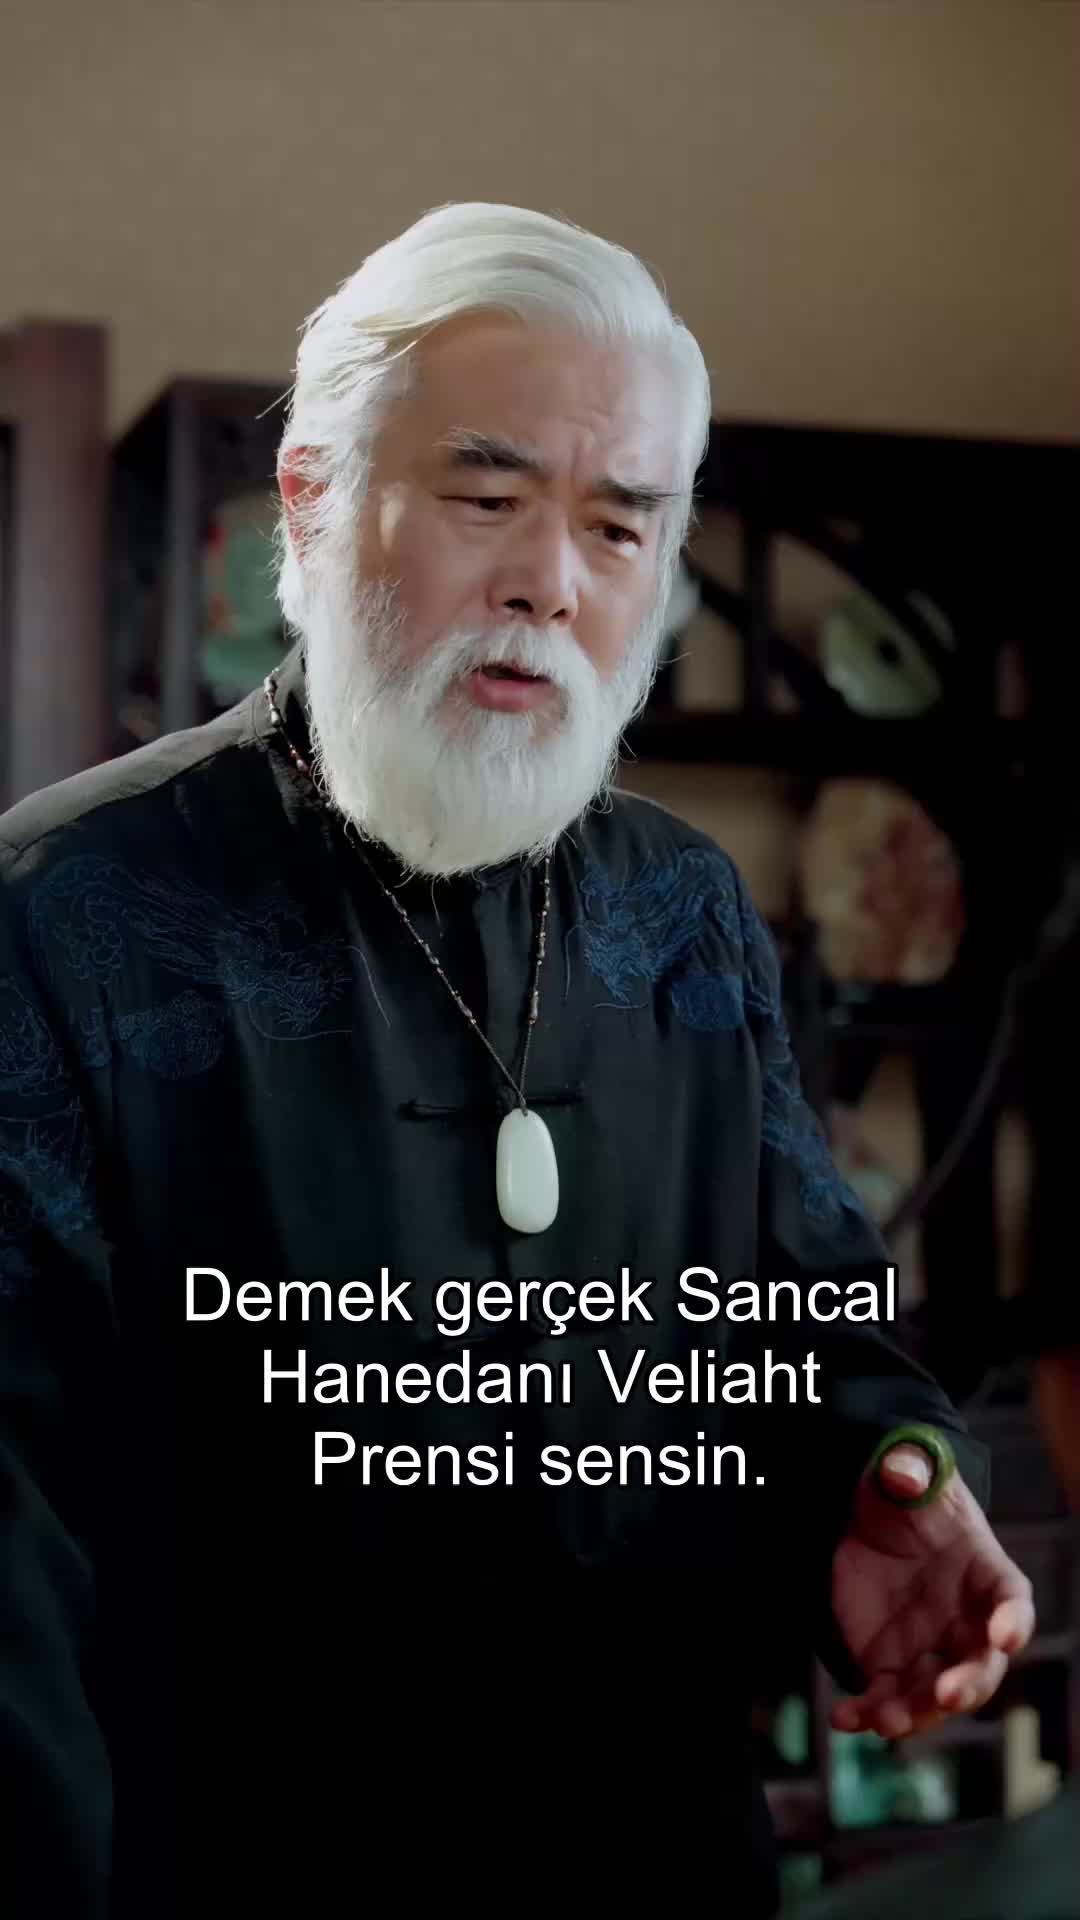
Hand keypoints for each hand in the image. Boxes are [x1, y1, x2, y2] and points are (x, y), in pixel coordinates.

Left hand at [830, 1439, 1035, 1738]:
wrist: (867, 1517)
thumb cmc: (904, 1493)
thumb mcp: (905, 1469)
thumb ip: (908, 1468)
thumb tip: (903, 1472)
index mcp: (983, 1571)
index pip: (1011, 1599)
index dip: (1014, 1620)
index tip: (1005, 1635)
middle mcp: (965, 1621)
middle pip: (981, 1665)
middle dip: (968, 1685)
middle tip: (946, 1694)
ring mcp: (929, 1648)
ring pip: (934, 1696)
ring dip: (916, 1714)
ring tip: (886, 1720)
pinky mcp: (888, 1664)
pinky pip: (885, 1697)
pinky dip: (867, 1713)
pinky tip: (844, 1718)